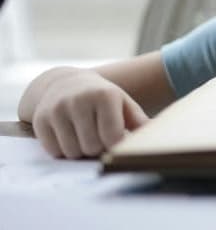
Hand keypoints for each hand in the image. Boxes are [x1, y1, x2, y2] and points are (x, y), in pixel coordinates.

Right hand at [30, 69, 148, 158]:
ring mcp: (56, 109)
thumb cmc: (101, 97)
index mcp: (104, 96)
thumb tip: (155, 135)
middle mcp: (78, 100)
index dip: (116, 145)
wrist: (64, 83)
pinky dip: (63, 150)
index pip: (112, 137)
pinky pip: (54, 152)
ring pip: (72, 152)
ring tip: (84, 136)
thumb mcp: (122, 102)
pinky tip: (68, 135)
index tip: (117, 141)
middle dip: (98, 148)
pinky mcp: (40, 120)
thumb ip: (138, 120)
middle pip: (91, 147)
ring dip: (80, 151)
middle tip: (98, 137)